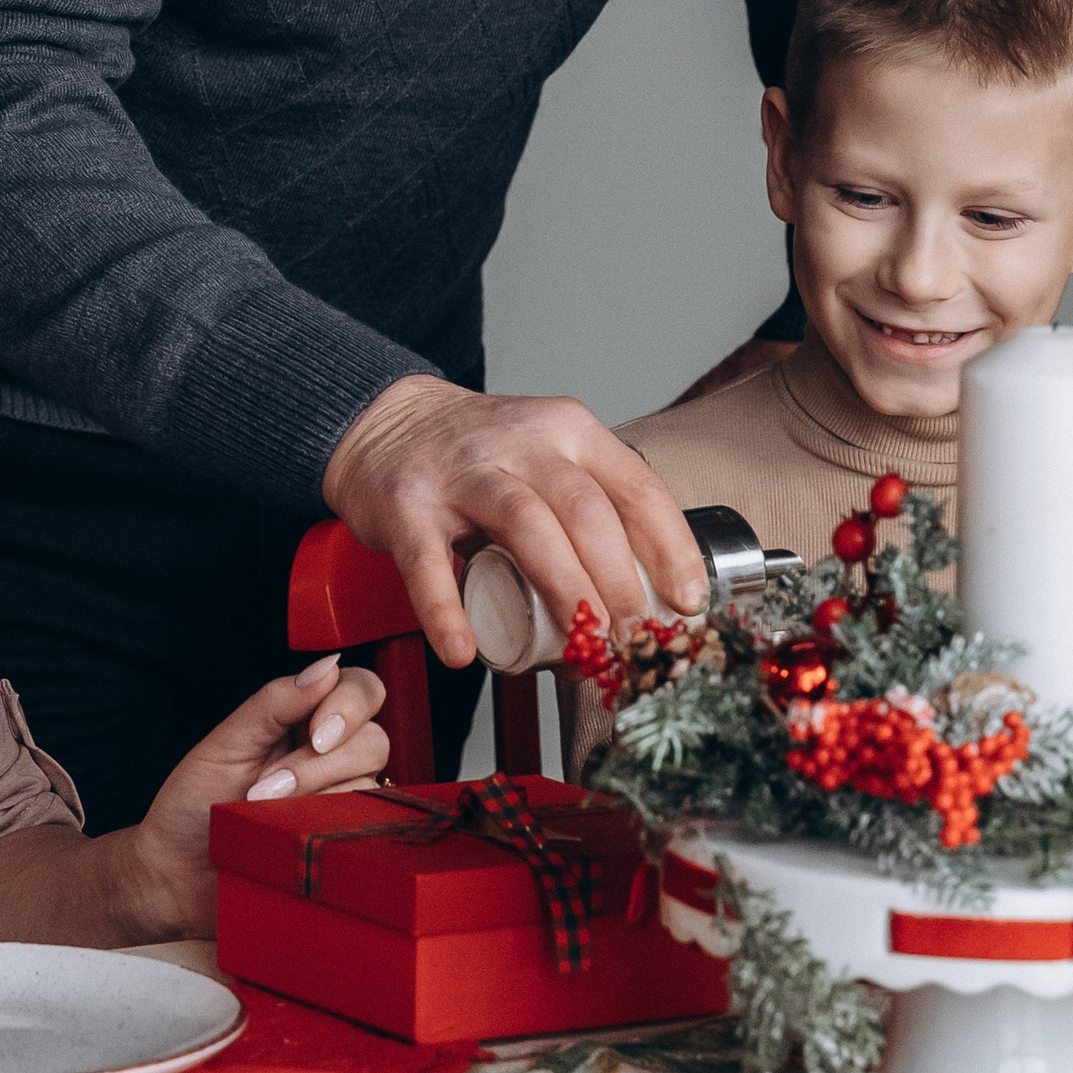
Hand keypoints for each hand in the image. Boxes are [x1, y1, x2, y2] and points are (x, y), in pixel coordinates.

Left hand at [115, 657, 389, 939]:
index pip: (361, 691)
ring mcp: (341, 806)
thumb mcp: (226, 744)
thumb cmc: (193, 806)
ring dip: (316, 800)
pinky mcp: (342, 849)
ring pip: (370, 787)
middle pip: (374, 740)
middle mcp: (333, 760)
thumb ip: (275, 703)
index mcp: (305, 722)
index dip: (350, 706)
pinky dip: (331, 832)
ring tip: (264, 816)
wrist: (174, 874)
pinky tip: (294, 840)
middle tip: (267, 788)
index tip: (315, 733)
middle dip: (321, 764)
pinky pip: (366, 833)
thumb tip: (328, 667)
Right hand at [322, 375, 705, 668]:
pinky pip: (428, 562)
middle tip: (637, 640)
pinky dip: (446, 611)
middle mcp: (523, 443)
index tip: (689, 600)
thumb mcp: (547, 457)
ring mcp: (462, 471)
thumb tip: (646, 599)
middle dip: (622, 583)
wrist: (382, 422)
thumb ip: (591, 508)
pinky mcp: (406, 504)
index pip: (637, 487)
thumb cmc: (478, 457)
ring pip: (527, 526)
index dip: (672, 548)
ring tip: (583, 643)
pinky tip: (463, 650)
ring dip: (564, 590)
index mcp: (570, 432)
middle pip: (588, 512)